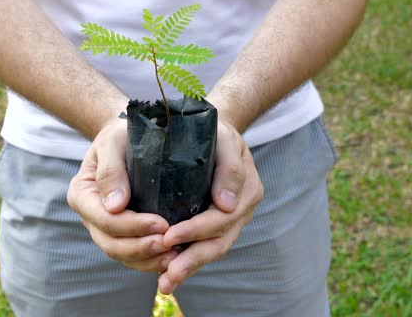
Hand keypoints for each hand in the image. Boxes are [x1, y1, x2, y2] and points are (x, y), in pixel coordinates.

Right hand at [67, 119, 178, 271]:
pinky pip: (134, 256)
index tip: (162, 224)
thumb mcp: (114, 142)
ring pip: (123, 255)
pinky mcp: (123, 234)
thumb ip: (111, 170)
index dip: (132, 226)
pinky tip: (174, 257)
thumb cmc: (121, 134)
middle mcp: (91, 215)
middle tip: (171, 244)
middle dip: (141, 247)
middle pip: (111, 244)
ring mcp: (105, 228)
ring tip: (175, 255)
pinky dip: (151, 260)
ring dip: (148, 259)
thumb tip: (115, 206)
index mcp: (82, 194)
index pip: (104, 219)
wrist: (129, 137)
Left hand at [158, 120, 263, 293]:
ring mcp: (232, 217)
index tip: (169, 237)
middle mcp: (241, 206)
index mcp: (246, 187)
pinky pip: (206, 246)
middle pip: (219, 240)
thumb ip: (228, 167)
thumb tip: (224, 205)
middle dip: (192, 259)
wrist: (212, 127)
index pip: (223, 217)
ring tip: (165, 284)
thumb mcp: (222, 136)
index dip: (196, 230)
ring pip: (213, 248)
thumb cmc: (212, 128)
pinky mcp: (217, 222)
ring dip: (189, 267)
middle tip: (167, 276)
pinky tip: (168, 274)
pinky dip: (188, 260)